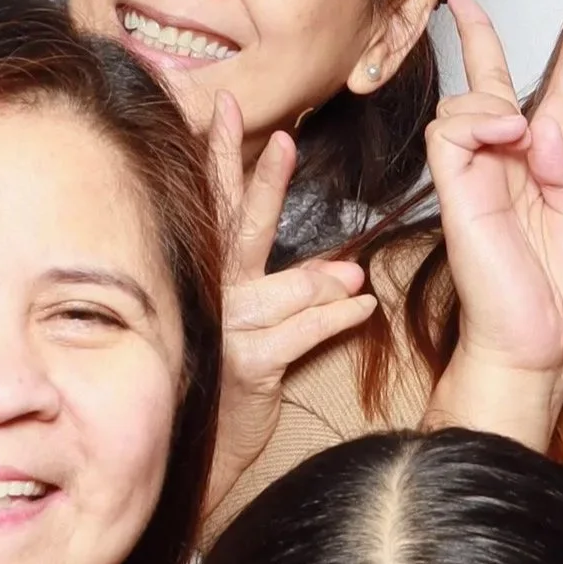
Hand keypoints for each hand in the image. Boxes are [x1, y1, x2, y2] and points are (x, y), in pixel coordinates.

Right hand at [203, 93, 377, 510]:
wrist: (200, 456)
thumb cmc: (227, 387)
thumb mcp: (254, 332)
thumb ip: (292, 293)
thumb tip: (346, 266)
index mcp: (211, 278)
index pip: (216, 206)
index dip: (221, 156)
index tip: (228, 107)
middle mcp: (213, 296)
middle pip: (236, 226)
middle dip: (255, 178)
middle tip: (278, 135)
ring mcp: (226, 330)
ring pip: (280, 287)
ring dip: (322, 278)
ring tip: (356, 273)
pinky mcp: (247, 367)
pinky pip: (298, 334)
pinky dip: (333, 318)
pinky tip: (362, 307)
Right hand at [424, 0, 562, 442]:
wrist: (541, 344)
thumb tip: (538, 127)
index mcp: (547, 173)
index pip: (556, 102)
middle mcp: (509, 168)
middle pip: (493, 87)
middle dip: (480, 41)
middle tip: (464, 4)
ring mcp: (478, 177)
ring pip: (470, 101)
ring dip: (496, 98)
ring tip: (521, 134)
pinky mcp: (455, 189)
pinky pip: (451, 126)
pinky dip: (479, 118)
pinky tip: (506, 139)